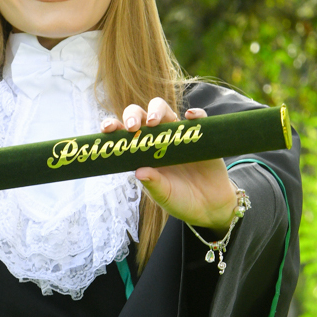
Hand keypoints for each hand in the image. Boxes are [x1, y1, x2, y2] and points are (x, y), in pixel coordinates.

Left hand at [101, 98, 238, 231]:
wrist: (209, 206)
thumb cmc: (180, 199)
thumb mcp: (164, 195)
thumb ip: (153, 183)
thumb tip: (139, 172)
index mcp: (143, 152)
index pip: (125, 133)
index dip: (115, 126)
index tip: (108, 129)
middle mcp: (158, 139)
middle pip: (142, 115)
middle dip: (133, 115)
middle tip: (133, 127)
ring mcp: (179, 135)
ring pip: (165, 110)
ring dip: (157, 110)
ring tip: (154, 121)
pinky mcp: (201, 136)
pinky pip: (198, 118)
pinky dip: (196, 113)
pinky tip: (190, 116)